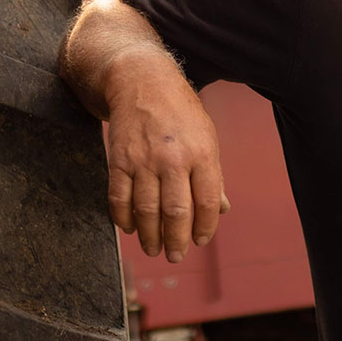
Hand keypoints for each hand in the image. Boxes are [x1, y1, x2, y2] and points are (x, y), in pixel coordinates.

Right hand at [104, 60, 228, 262]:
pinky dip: (123, 218)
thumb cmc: (182, 114)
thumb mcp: (208, 138)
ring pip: (147, 210)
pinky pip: (120, 197)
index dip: (205, 226)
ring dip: (150, 235)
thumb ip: (213, 176)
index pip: (207, 201)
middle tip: (177, 256)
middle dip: (177, 239)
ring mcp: (144, 160)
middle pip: (176, 211)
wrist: (144, 84)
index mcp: (202, 154)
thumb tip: (222, 209)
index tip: (201, 240)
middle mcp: (174, 159)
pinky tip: (130, 228)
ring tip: (154, 249)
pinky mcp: (119, 160)